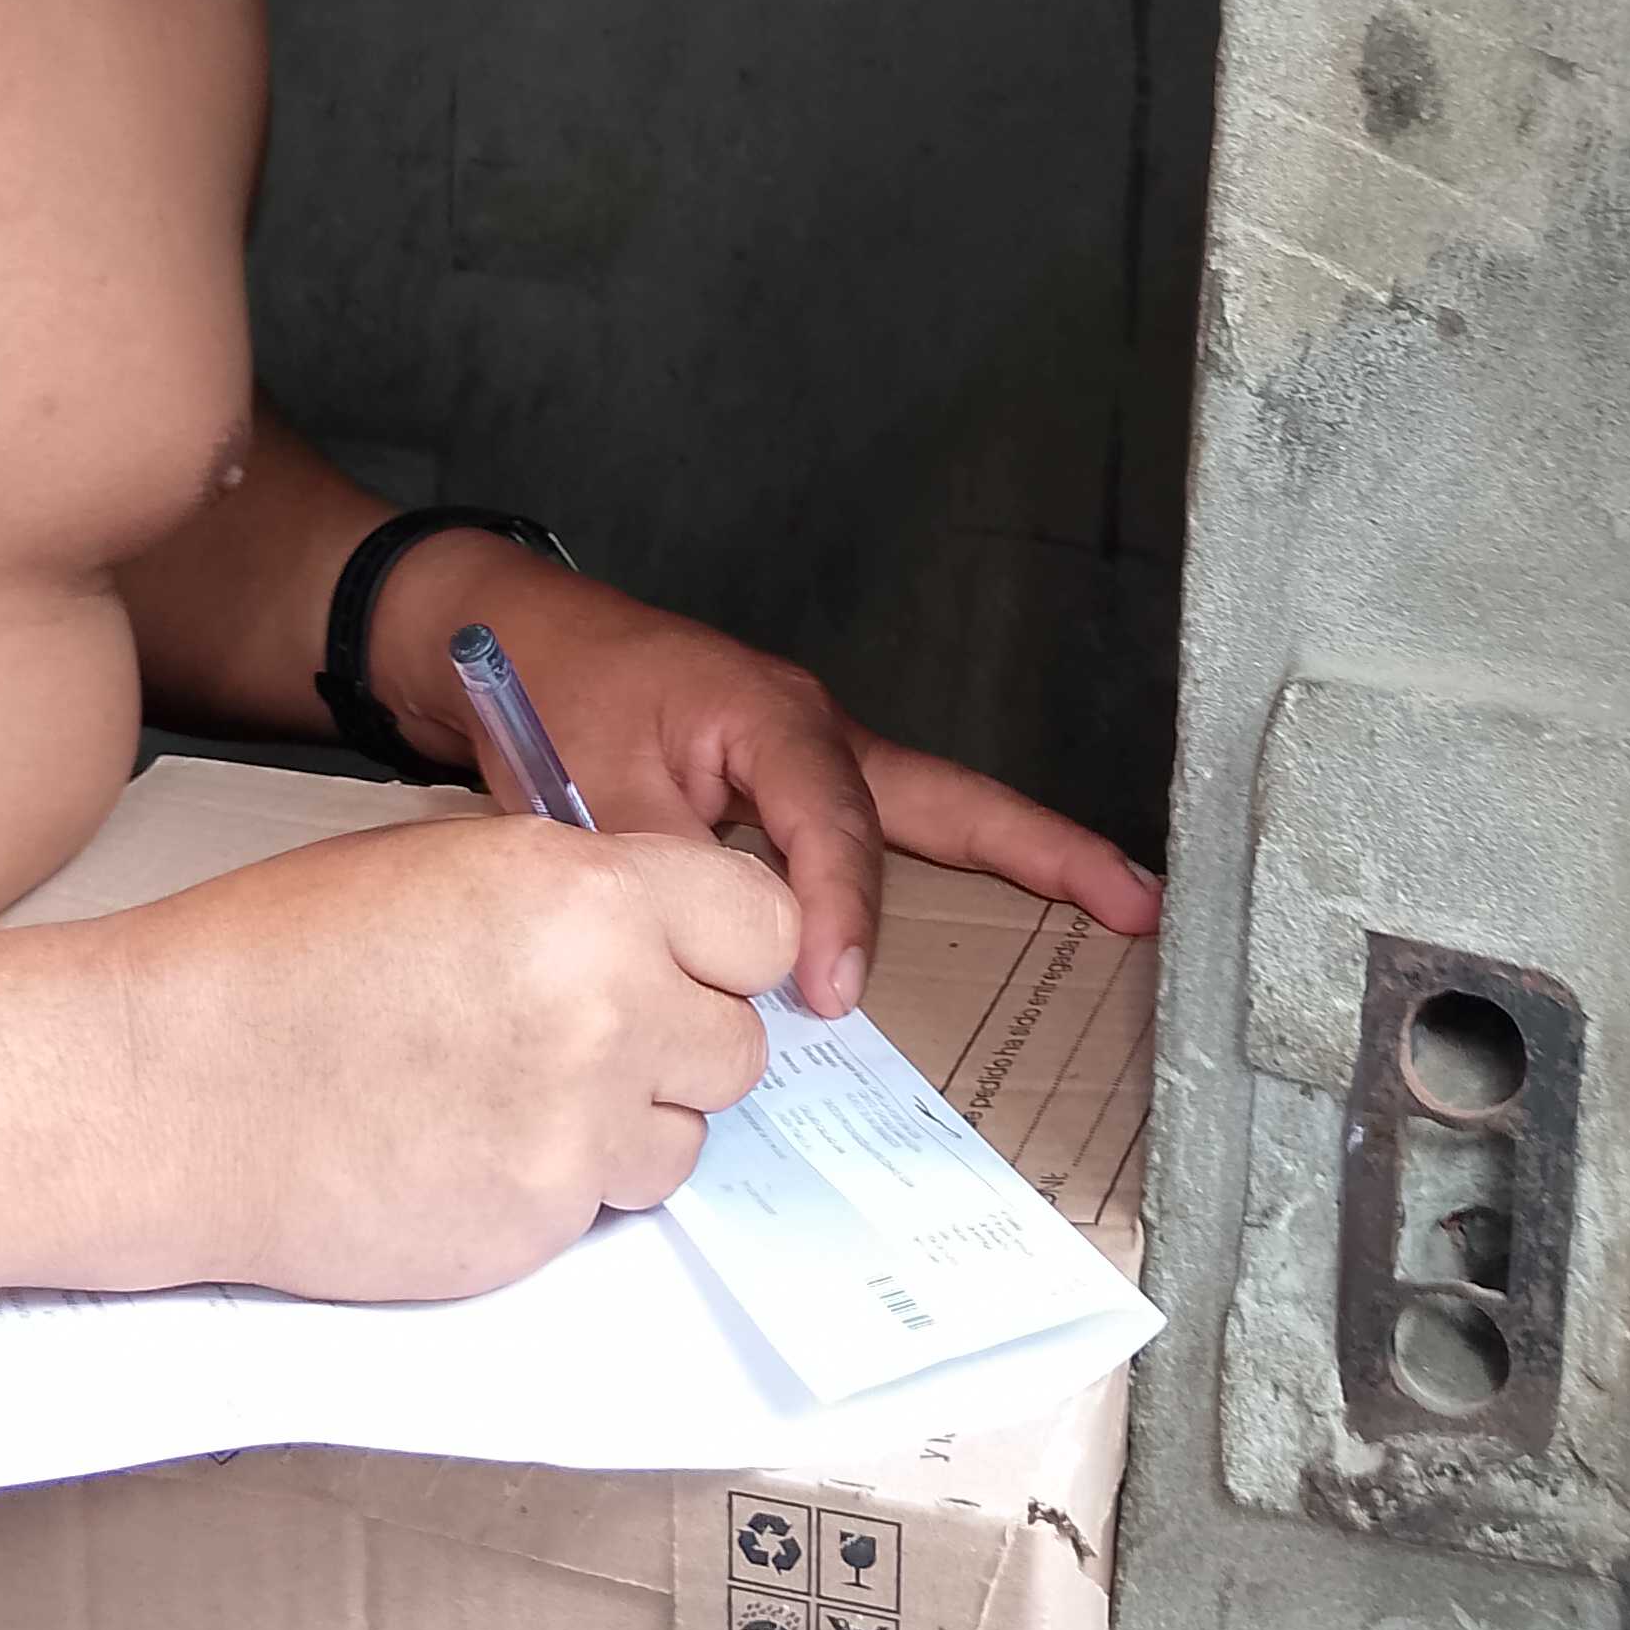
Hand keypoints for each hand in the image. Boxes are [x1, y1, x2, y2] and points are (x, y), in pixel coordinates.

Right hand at [106, 810, 798, 1301]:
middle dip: (672, 1047)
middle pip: (737, 1048)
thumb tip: (658, 933)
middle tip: (574, 1041)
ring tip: (502, 1099)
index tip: (685, 967)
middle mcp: (608, 1008)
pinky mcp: (537, 1226)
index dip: (722, 953)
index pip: (764, 928)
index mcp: (589, 895)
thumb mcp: (448, 865)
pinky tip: (459, 1152)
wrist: (166, 1087)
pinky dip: (552, 1188)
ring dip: (621, 1127)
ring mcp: (577, 1130)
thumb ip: (578, 899)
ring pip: (681, 1140)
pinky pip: (602, 1209)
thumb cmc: (277, 962)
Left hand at [368, 540, 1162, 1015]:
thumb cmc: (538, 690)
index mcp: (771, 717)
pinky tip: (967, 925)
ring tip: (1107, 908)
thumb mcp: (589, 792)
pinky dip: (916, 877)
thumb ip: (668, 880)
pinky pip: (872, 832)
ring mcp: (805, 750)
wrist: (486, 632)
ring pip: (924, 814)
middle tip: (1143, 905)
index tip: (832, 997)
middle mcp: (811, 727)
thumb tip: (737, 969)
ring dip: (1009, 860)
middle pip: (952, 799)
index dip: (842, 917)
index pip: (837, 828)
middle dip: (1050, 852)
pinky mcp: (780, 780)